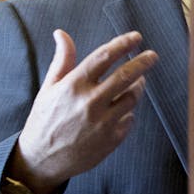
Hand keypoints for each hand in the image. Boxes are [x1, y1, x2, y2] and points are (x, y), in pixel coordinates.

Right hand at [11, 30, 156, 193]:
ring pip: (132, 96)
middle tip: (152, 56)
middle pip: (127, 74)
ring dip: (137, 87)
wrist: (41, 159)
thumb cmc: (44, 120)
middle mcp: (90, 102)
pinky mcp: (111, 138)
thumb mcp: (49, 88)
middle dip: (143, 62)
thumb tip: (61, 34)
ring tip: (135, 83)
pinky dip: (127, 111)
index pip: (104, 57)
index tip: (136, 37)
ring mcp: (103, 122)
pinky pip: (129, 118)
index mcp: (72, 86)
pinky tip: (119, 110)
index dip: (123, 44)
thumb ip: (62, 60)